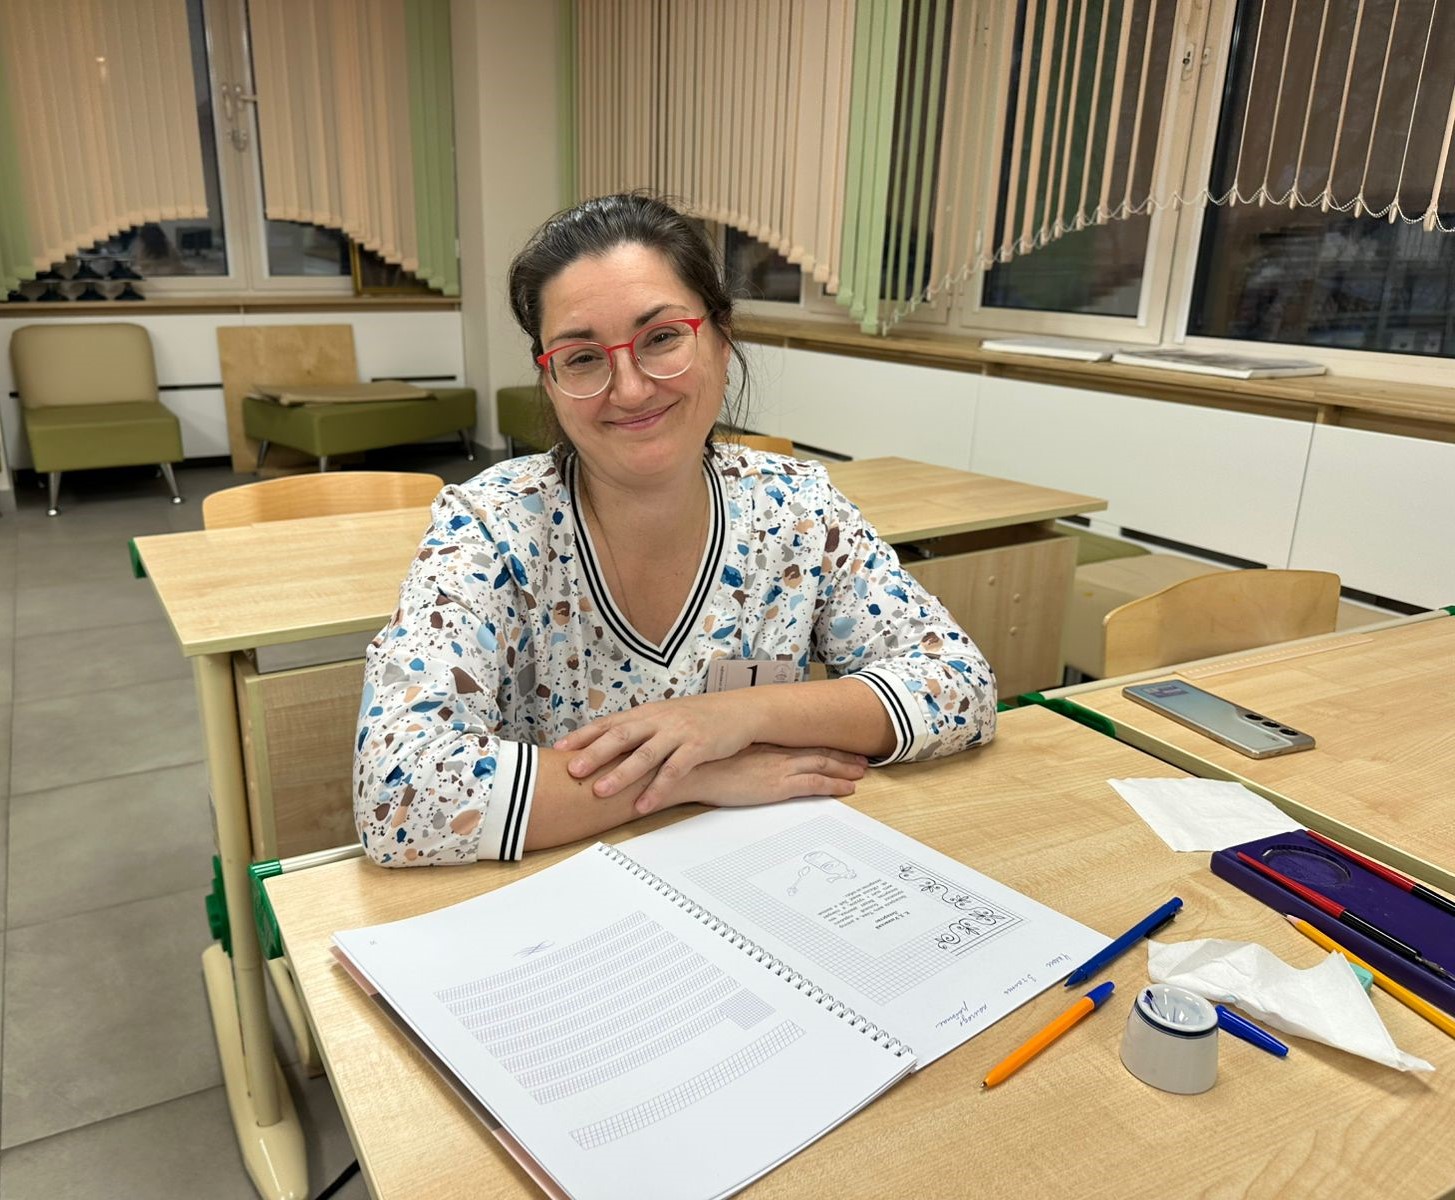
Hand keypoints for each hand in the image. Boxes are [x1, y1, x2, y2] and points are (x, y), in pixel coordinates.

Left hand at [554, 692, 764, 809]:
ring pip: (645, 753)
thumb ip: (639, 730)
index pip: (609, 723)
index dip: (583, 736)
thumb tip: (606, 748)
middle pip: (621, 735)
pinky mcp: (699, 747)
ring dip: (621, 774)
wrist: (740, 711)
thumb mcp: (665, 718)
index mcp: (647, 713)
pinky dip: (658, 788)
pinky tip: (643, 805)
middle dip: (594, 753)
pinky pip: (675, 770)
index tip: (559, 750)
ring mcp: (679, 732)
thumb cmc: (698, 718)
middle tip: (572, 770)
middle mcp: (659, 720)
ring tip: (601, 792)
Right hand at [667, 744, 867, 813]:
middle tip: (861, 759)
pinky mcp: (778, 786)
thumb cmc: (701, 765)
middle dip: (841, 756)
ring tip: (862, 772)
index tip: (838, 746)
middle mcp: (776, 753)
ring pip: (822, 765)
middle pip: (817, 751)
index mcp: (764, 744)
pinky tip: (847, 789)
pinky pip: (815, 784)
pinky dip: (834, 785)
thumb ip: (739, 756)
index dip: (823, 744)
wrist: (692, 771)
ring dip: (845, 769)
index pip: (801, 742)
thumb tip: (742, 762)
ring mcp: (779, 768)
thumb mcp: (724, 754)